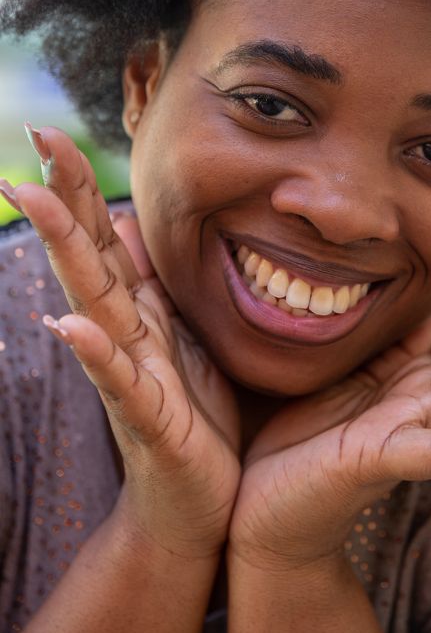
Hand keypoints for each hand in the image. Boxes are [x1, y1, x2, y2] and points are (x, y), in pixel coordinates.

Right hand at [2, 126, 240, 559]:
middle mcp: (124, 332)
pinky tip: (68, 327)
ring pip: (91, 302)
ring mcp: (129, 373)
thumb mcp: (183, 333)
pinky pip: (120, 381)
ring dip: (64, 251)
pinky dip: (93, 354)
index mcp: (140, 309)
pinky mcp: (148, 417)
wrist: (196, 500)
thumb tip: (134, 221)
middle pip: (89, 253)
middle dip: (63, 196)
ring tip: (33, 201)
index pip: (105, 235)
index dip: (80, 185)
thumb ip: (155, 281)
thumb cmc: (194, 413)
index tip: (52, 132)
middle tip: (34, 139)